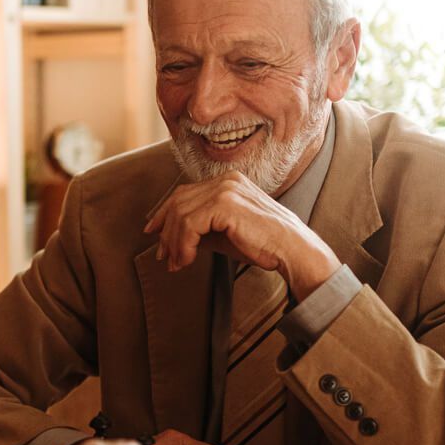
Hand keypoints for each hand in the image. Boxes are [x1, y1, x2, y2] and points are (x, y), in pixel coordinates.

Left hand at [142, 173, 339, 300]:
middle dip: (166, 232)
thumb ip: (200, 229)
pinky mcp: (225, 204)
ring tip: (177, 264)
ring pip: (181, 215)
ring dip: (174, 243)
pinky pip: (190, 224)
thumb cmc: (262, 244)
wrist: (291, 250)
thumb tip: (171, 238)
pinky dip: (183, 245)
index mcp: (227, 182)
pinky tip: (187, 260)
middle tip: (163, 256)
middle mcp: (225, 180)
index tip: (153, 234)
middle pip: (178, 202)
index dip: (164, 214)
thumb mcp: (223, 234)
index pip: (184, 193)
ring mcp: (225, 189)